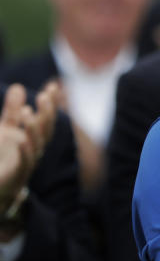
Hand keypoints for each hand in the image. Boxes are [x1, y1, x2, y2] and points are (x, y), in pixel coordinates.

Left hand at [0, 82, 58, 211]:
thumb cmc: (3, 159)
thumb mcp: (5, 130)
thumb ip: (12, 111)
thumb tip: (18, 87)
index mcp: (34, 138)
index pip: (46, 118)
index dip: (51, 103)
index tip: (53, 86)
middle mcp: (36, 149)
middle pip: (46, 129)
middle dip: (47, 113)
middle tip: (43, 96)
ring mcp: (28, 162)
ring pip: (37, 144)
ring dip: (33, 128)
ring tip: (28, 113)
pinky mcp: (18, 174)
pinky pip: (25, 161)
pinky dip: (24, 149)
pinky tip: (21, 138)